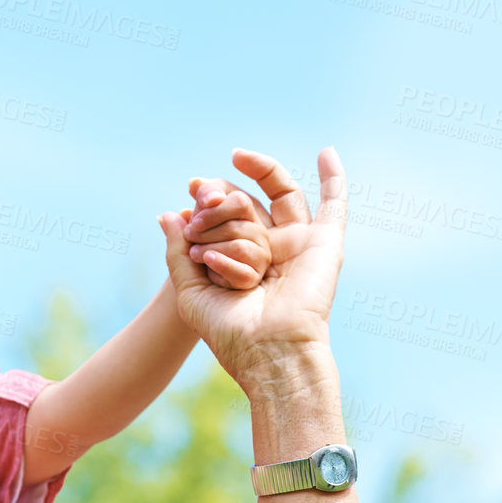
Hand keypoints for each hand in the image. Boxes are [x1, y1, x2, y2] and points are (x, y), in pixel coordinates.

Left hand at [158, 148, 347, 400]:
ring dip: (257, 176)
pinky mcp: (324, 243)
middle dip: (220, 197)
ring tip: (228, 177)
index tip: (189, 191)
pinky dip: (334, 177)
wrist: (268, 350)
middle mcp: (270, 249)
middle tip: (201, 195)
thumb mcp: (189, 291)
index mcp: (240, 260)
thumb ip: (177, 252)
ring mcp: (298, 244)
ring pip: (277, 195)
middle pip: (248, 203)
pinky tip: (327, 152)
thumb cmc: (228, 331)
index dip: (206, 201)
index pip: (223, 217)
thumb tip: (167, 214)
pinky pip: (334, 204)